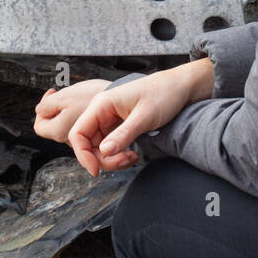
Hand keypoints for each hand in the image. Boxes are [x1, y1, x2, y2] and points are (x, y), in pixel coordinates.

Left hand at [33, 78, 109, 142]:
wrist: (124, 97)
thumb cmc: (93, 95)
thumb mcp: (64, 96)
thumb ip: (47, 105)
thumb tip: (38, 110)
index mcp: (59, 131)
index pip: (39, 127)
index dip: (41, 111)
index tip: (52, 95)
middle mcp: (70, 140)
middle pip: (55, 128)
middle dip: (58, 111)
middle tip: (67, 96)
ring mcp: (84, 139)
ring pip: (70, 128)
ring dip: (71, 115)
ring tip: (80, 99)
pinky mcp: (97, 136)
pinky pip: (84, 129)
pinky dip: (84, 119)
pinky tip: (90, 107)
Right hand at [68, 59, 214, 175]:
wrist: (179, 87)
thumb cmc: (163, 94)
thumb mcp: (144, 117)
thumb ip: (123, 135)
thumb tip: (103, 152)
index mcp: (101, 104)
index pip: (78, 133)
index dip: (83, 155)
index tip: (96, 171)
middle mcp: (101, 111)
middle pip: (88, 144)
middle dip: (103, 159)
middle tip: (126, 161)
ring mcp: (109, 119)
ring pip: (99, 148)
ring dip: (112, 159)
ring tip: (133, 157)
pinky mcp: (118, 125)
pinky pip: (110, 146)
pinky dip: (119, 155)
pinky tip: (133, 155)